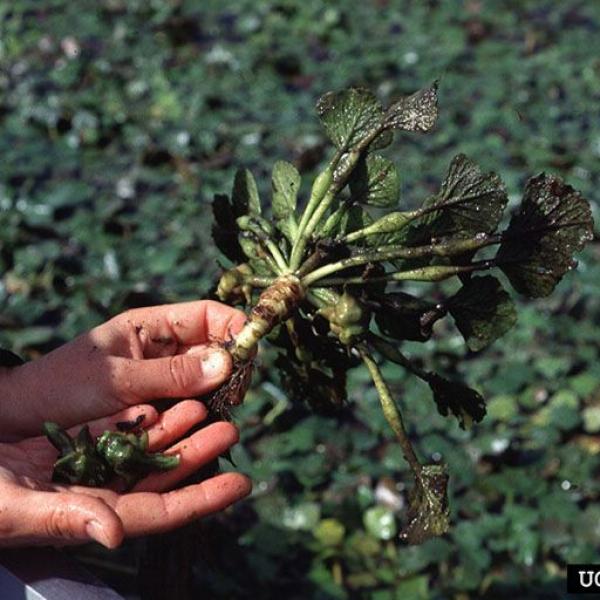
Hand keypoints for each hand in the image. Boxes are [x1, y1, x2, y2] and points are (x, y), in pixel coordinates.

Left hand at [0, 301, 246, 438]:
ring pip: (209, 379)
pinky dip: (205, 412)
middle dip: (232, 364)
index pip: (208, 314)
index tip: (250, 350)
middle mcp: (163, 349)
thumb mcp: (117, 379)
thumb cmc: (61, 387)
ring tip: (227, 408)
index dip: (234, 326)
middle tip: (239, 390)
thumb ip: (172, 374)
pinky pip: (194, 404)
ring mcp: (163, 379)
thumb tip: (228, 362)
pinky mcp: (160, 408)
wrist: (22, 421)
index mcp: (151, 326)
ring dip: (221, 391)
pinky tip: (210, 424)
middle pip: (215, 347)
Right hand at [0, 401, 250, 547]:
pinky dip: (148, 413)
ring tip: (210, 405)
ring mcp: (93, 464)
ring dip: (180, 426)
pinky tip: (169, 395)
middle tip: (233, 427)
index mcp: (92, 515)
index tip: (242, 483)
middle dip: (199, 453)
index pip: (161, 510)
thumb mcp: (14, 508)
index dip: (202, 499)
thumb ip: (65, 520)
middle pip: (163, 473)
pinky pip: (124, 426)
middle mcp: (101, 491)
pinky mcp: (80, 440)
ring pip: (149, 445)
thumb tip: (115, 534)